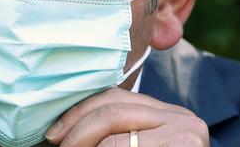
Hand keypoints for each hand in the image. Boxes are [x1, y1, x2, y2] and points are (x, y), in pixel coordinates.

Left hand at [44, 87, 208, 146]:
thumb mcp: (135, 144)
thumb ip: (114, 134)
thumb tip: (65, 131)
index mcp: (168, 114)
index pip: (116, 98)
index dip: (79, 112)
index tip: (53, 133)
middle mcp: (181, 117)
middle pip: (114, 107)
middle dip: (77, 126)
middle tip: (56, 143)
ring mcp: (186, 131)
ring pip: (116, 122)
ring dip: (83, 139)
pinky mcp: (185, 145)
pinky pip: (124, 144)